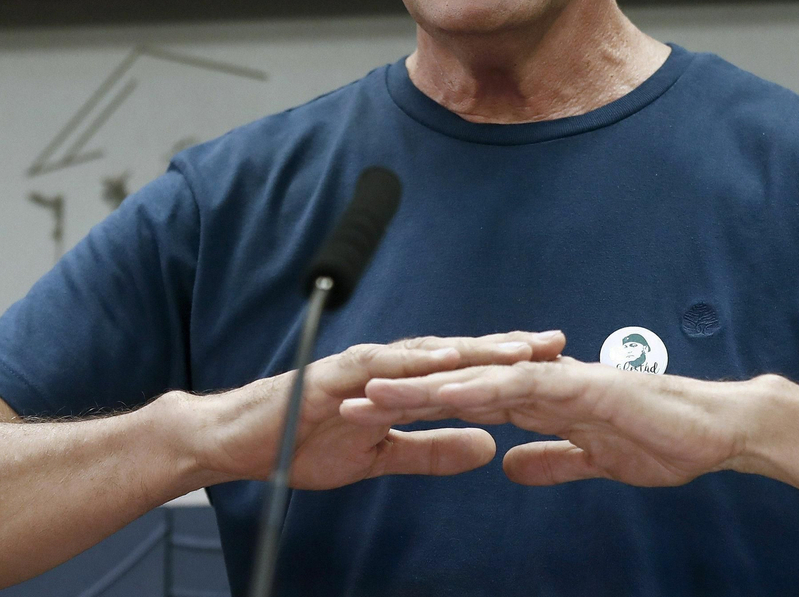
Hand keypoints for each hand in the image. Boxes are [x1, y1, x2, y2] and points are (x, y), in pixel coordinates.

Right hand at [184, 331, 565, 489]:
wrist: (239, 441)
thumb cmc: (302, 440)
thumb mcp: (381, 454)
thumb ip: (432, 449)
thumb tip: (487, 447)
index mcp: (402, 381)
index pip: (466, 370)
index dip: (510, 367)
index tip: (558, 365)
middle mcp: (389, 365)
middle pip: (460, 352)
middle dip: (509, 347)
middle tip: (559, 344)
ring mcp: (365, 365)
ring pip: (432, 352)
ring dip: (478, 349)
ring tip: (521, 349)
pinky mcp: (337, 374)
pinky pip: (384, 366)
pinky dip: (419, 361)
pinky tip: (452, 359)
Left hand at [340, 356, 760, 486]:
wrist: (715, 430)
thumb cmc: (664, 441)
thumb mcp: (593, 462)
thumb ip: (552, 460)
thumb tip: (511, 467)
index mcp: (541, 400)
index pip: (467, 401)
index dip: (419, 408)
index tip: (376, 417)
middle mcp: (541, 381)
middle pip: (459, 383)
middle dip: (405, 392)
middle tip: (351, 397)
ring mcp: (558, 378)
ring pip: (478, 377)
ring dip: (427, 385)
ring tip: (379, 392)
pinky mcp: (580, 385)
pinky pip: (523, 385)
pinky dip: (486, 386)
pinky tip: (451, 392)